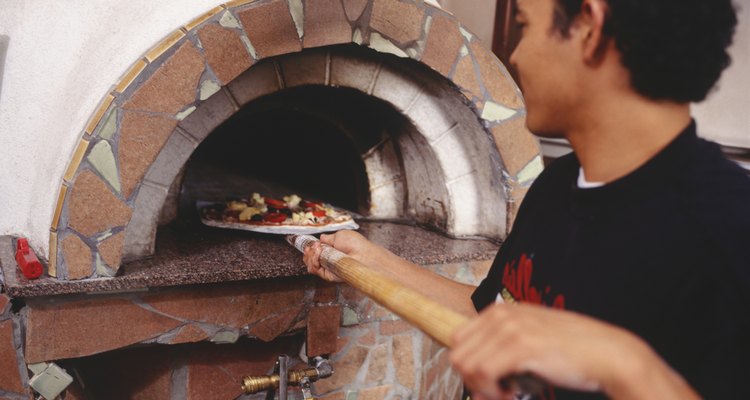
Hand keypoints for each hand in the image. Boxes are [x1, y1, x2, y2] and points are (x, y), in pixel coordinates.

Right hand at [303, 230, 378, 282]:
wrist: (362, 255)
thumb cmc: (355, 244)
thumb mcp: (339, 236)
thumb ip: (328, 238)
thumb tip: (321, 237)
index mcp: (332, 250)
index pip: (316, 251)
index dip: (311, 247)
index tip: (310, 244)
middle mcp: (329, 259)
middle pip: (311, 258)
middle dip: (309, 251)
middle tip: (314, 246)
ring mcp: (328, 268)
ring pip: (311, 264)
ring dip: (311, 255)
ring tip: (318, 249)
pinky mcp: (328, 275)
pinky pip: (315, 270)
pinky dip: (313, 262)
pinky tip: (318, 255)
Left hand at [449, 303, 674, 399]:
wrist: (609, 354)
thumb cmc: (572, 353)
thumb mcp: (530, 341)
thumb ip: (501, 353)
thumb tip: (474, 385)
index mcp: (500, 311)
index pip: (458, 341)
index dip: (470, 367)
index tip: (491, 382)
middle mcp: (501, 315)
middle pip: (457, 354)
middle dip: (473, 380)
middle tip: (499, 392)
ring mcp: (510, 328)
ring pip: (466, 365)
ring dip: (482, 387)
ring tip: (508, 393)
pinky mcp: (521, 345)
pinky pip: (483, 373)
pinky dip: (492, 391)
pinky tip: (513, 394)